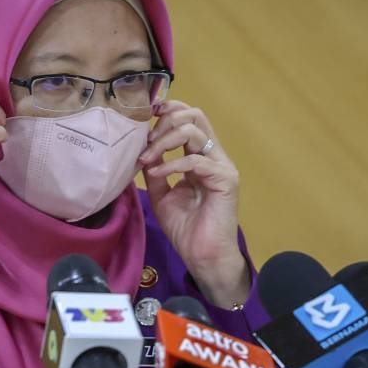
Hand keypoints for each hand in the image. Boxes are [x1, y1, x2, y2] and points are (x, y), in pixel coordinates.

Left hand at [138, 101, 248, 306]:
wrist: (202, 256)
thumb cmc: (186, 229)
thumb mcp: (161, 195)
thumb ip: (155, 171)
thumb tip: (142, 152)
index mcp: (200, 157)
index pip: (189, 120)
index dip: (169, 110)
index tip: (145, 116)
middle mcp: (213, 156)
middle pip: (195, 116)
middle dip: (166, 122)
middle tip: (146, 140)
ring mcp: (221, 166)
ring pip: (195, 131)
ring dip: (165, 140)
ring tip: (148, 157)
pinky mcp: (225, 179)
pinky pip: (195, 160)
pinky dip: (172, 164)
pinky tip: (158, 174)